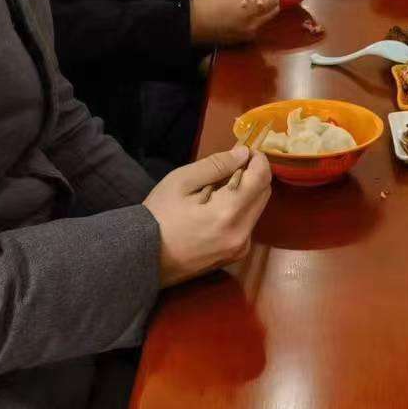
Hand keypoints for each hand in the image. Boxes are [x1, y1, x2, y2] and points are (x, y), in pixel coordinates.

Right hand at [143, 146, 272, 287]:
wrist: (143, 258)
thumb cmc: (159, 216)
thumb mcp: (182, 181)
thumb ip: (217, 165)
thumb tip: (244, 153)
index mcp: (229, 213)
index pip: (262, 178)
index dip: (257, 158)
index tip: (244, 150)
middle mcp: (242, 233)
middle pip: (264, 193)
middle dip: (253, 174)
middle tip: (229, 166)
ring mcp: (240, 248)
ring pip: (257, 208)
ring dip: (246, 192)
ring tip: (217, 188)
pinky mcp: (235, 256)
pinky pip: (247, 224)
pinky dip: (240, 210)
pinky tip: (216, 208)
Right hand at [189, 0, 279, 45]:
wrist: (189, 25)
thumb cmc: (206, 2)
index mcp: (251, 12)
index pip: (274, 0)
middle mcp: (254, 26)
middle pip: (273, 11)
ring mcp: (247, 35)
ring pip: (265, 19)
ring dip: (262, 8)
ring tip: (245, 0)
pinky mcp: (240, 40)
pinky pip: (255, 27)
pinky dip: (254, 17)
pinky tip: (240, 11)